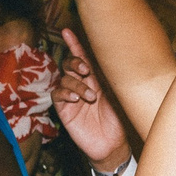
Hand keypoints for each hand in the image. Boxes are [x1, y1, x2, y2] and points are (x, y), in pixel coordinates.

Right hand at [52, 29, 127, 168]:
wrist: (112, 144)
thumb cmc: (119, 120)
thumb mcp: (118, 95)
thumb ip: (111, 78)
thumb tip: (114, 58)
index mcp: (96, 78)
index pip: (83, 57)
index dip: (74, 44)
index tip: (67, 31)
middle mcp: (82, 84)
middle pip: (69, 64)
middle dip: (75, 62)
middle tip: (86, 70)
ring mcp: (72, 97)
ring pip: (64, 79)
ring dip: (76, 84)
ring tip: (89, 96)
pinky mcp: (65, 109)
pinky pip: (57, 94)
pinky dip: (65, 93)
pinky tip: (76, 98)